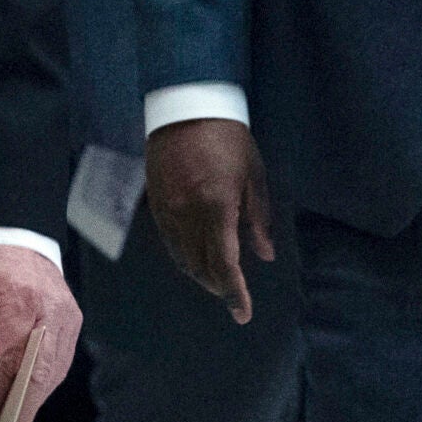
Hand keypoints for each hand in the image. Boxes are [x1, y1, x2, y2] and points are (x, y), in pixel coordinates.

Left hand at [0, 244, 79, 421]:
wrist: (13, 228)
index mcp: (23, 300)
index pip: (11, 361)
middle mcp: (53, 311)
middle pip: (40, 374)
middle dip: (22, 409)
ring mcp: (68, 316)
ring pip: (54, 372)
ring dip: (34, 401)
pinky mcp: (72, 320)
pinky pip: (60, 361)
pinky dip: (43, 383)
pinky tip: (27, 398)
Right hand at [145, 117, 274, 323]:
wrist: (186, 108)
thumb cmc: (228, 139)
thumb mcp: (253, 176)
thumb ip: (258, 219)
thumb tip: (264, 255)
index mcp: (217, 208)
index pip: (225, 265)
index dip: (235, 293)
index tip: (243, 313)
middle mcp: (188, 214)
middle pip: (201, 267)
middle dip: (219, 286)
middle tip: (235, 295)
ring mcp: (168, 209)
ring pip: (181, 257)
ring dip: (200, 274)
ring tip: (217, 280)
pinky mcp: (156, 201)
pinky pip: (169, 241)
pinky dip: (183, 256)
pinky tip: (195, 257)